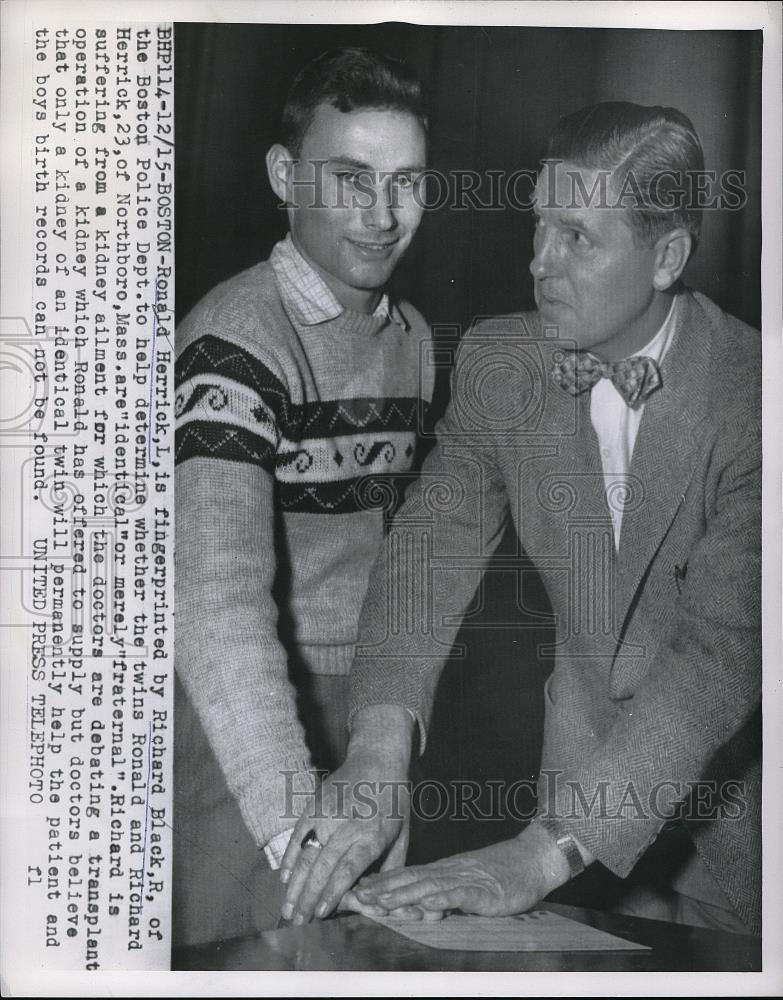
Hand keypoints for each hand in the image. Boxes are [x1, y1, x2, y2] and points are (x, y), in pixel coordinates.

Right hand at [279, 705, 413, 924]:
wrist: (377, 759)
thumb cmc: (393, 802)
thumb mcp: (401, 835)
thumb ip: (388, 868)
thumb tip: (371, 897)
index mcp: (372, 834)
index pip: (348, 868)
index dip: (333, 891)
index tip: (321, 913)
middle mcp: (347, 825)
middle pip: (323, 867)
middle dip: (309, 899)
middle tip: (299, 923)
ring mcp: (327, 814)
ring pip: (306, 855)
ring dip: (295, 886)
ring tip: (289, 909)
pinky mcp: (314, 805)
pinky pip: (298, 835)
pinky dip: (289, 858)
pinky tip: (285, 878)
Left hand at [352, 822, 572, 916]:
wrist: (534, 859)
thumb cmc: (504, 874)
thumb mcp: (469, 884)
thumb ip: (446, 895)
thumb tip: (421, 907)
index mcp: (444, 871)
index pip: (407, 876)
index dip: (382, 883)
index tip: (358, 890)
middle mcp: (450, 872)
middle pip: (410, 879)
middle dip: (382, 889)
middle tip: (356, 896)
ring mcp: (466, 879)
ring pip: (428, 886)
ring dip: (402, 894)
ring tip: (380, 901)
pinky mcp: (484, 891)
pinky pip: (460, 894)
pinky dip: (442, 898)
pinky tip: (427, 903)